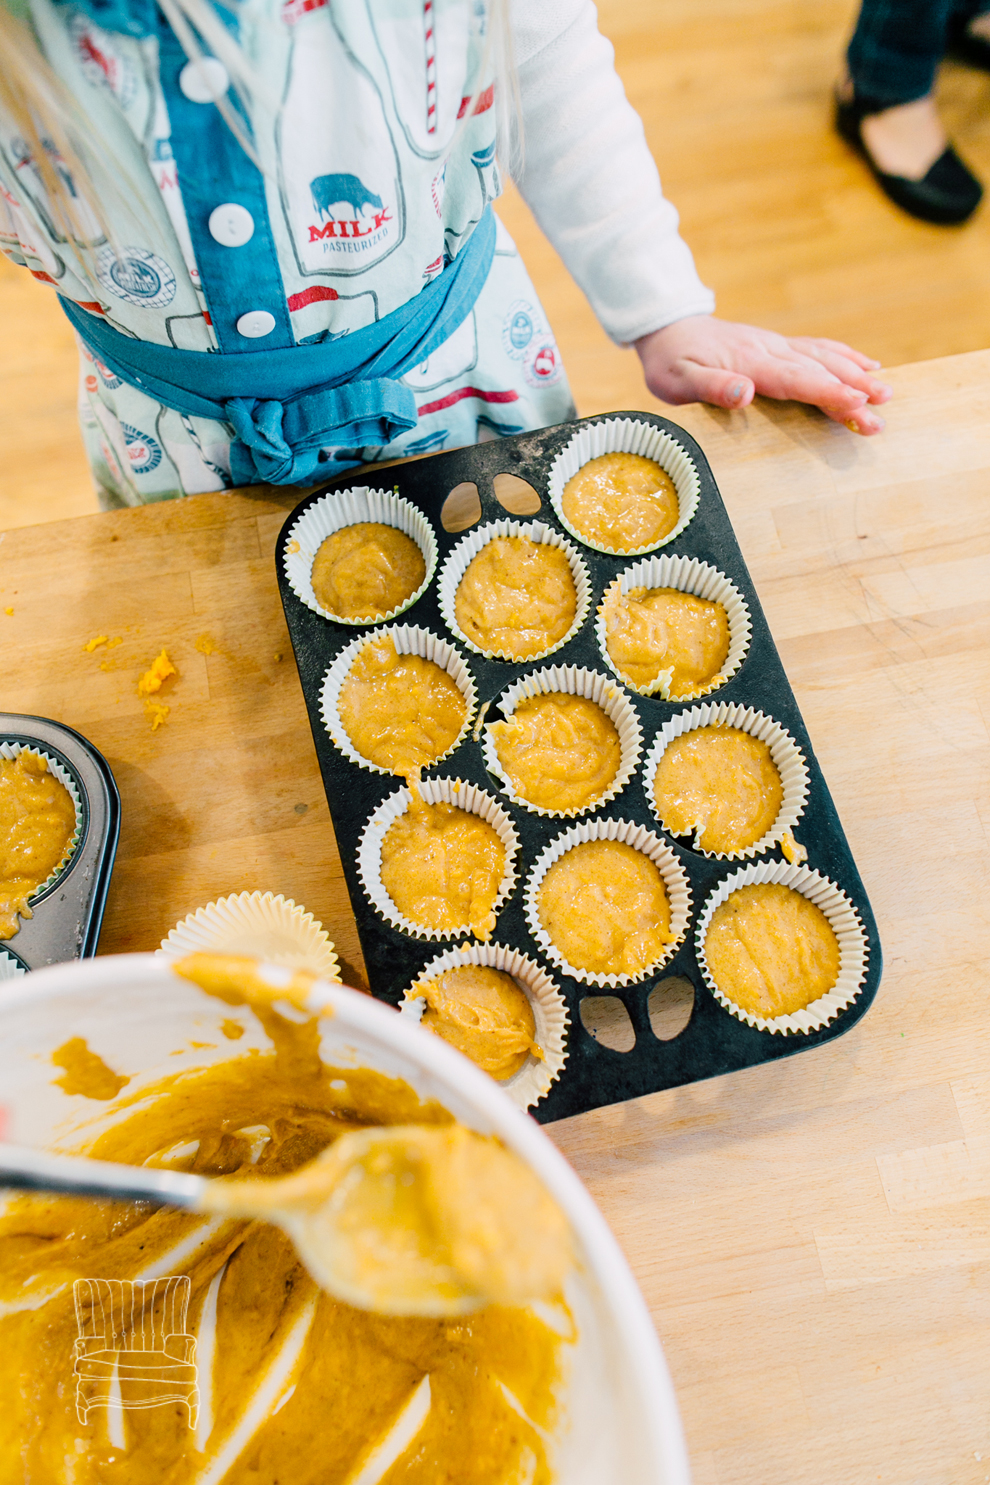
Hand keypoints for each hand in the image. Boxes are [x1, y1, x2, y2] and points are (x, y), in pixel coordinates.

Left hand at [634, 315, 891, 434]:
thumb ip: (710, 387)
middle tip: (880, 415)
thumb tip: (743, 392)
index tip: (856, 405)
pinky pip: (818, 348)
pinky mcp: (777, 345)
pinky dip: (846, 356)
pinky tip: (868, 366)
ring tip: (886, 393)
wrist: (667, 326)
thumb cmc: (669, 362)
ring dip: (857, 375)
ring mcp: (776, 345)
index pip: (795, 379)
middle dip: (852, 392)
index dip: (827, 393)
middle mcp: (769, 349)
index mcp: (748, 362)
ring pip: (824, 358)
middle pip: (818, 371)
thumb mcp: (676, 380)